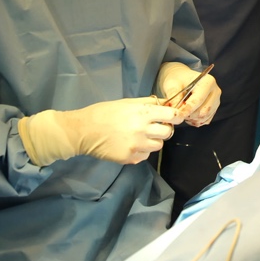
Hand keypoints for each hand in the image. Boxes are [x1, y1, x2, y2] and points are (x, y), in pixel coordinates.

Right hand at [18, 96, 179, 165]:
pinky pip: (145, 155)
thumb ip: (147, 103)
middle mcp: (142, 130)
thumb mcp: (126, 102)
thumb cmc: (103, 113)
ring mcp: (136, 146)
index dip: (175, 116)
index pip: (171, 115)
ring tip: (141, 136)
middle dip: (164, 129)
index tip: (174, 117)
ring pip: (158, 146)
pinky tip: (131, 145)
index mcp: (142, 113)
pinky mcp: (129, 158)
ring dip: (153, 141)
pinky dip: (142, 151)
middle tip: (155, 127)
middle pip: (168, 133)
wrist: (83, 131)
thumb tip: (165, 102)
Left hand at [155, 62, 221, 126]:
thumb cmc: (178, 79)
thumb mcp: (172, 84)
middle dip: (189, 115)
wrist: (183, 79)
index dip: (187, 110)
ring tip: (183, 111)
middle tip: (178, 112)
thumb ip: (174, 97)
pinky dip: (195, 121)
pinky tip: (188, 114)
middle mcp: (215, 91)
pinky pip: (205, 120)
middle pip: (203, 111)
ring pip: (204, 118)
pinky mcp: (214, 109)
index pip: (198, 100)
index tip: (177, 116)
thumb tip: (176, 111)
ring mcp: (216, 101)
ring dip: (191, 119)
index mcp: (207, 82)